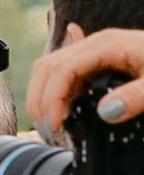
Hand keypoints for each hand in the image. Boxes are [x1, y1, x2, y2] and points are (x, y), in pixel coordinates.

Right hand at [27, 23, 143, 139]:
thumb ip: (136, 98)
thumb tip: (105, 112)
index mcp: (107, 45)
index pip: (63, 68)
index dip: (53, 97)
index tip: (57, 125)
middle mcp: (97, 44)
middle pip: (49, 65)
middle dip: (40, 97)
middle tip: (47, 129)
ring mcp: (97, 52)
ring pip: (53, 68)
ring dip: (45, 95)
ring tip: (52, 124)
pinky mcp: (100, 62)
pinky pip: (68, 73)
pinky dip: (58, 92)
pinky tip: (64, 110)